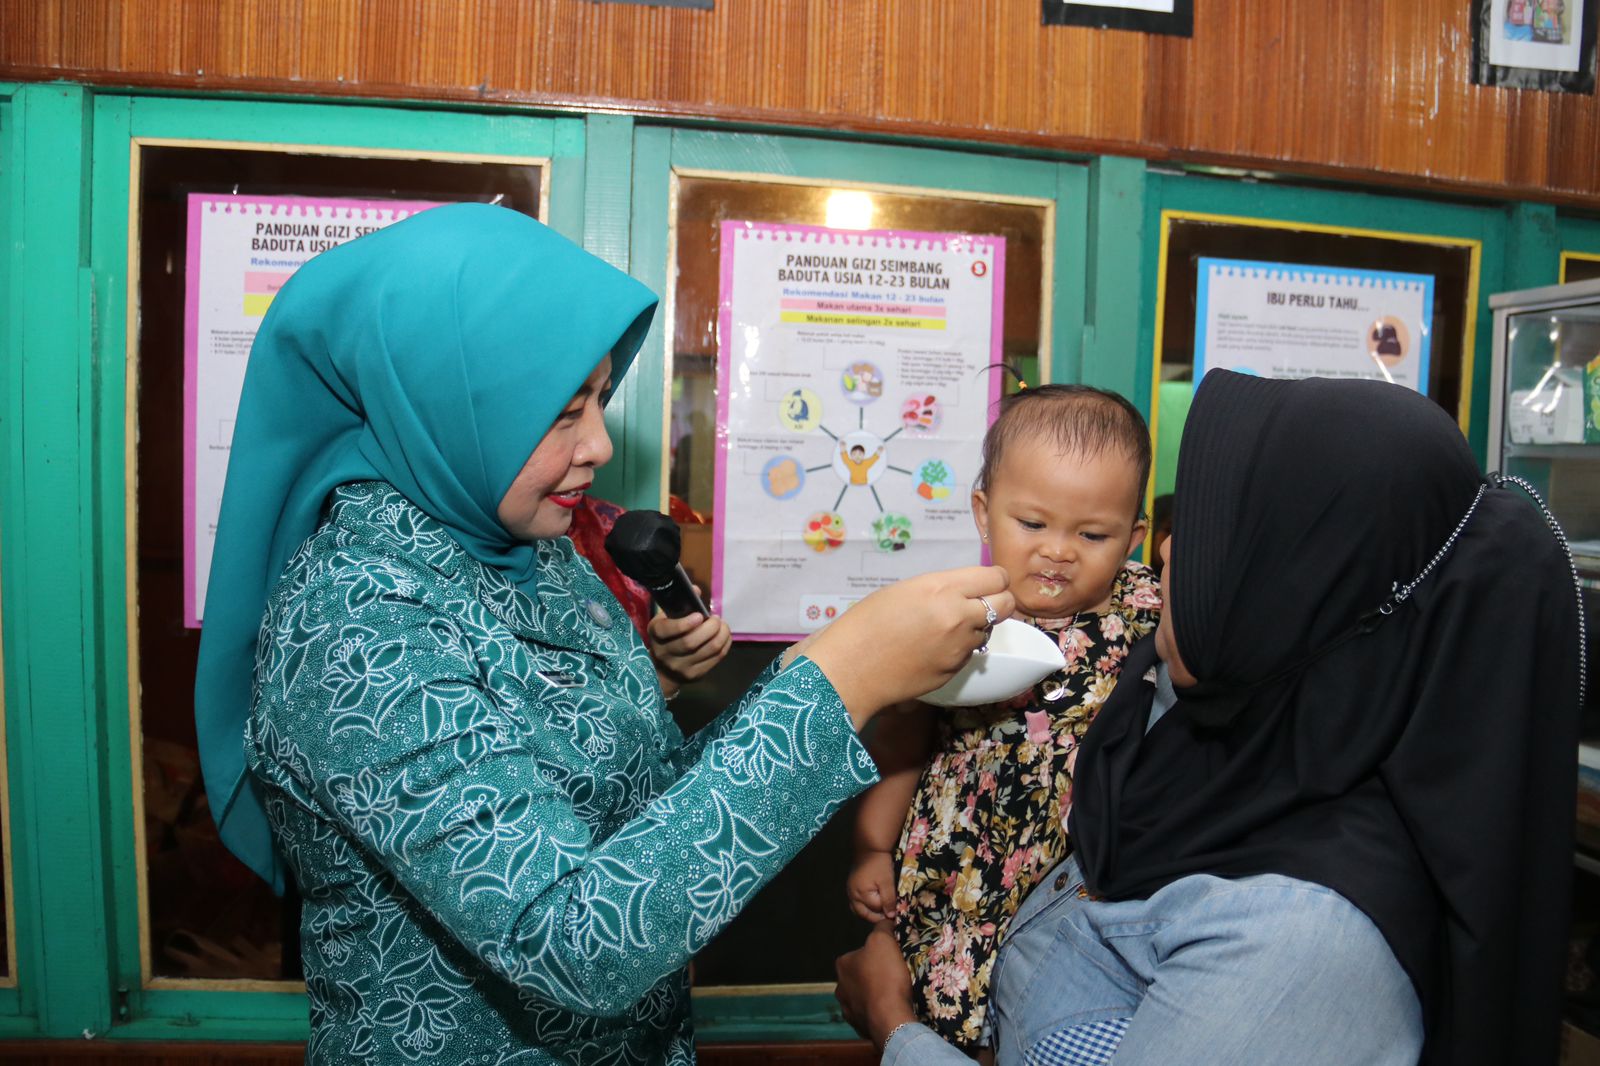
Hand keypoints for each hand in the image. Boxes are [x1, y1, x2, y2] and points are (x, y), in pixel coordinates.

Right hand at [648, 598, 731, 695]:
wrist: (663, 669)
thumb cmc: (668, 636)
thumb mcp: (667, 618)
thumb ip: (681, 604)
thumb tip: (696, 590)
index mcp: (656, 634)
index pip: (667, 630)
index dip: (685, 623)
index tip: (699, 615)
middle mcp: (665, 652)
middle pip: (691, 642)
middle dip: (710, 627)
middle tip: (716, 619)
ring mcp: (680, 667)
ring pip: (708, 650)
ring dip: (721, 635)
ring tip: (723, 626)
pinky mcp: (694, 675)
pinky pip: (716, 658)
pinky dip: (725, 644)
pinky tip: (724, 636)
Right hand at [805, 566, 1012, 726]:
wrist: (850, 669)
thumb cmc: (865, 624)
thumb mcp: (904, 591)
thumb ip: (941, 589)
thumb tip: (965, 593)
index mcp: (941, 588)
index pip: (996, 577)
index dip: (994, 579)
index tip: (986, 583)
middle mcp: (958, 616)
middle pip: (1006, 604)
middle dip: (998, 602)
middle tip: (979, 605)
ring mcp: (959, 647)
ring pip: (989, 631)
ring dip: (976, 628)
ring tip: (945, 630)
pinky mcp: (955, 671)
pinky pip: (969, 654)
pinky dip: (959, 649)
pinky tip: (932, 649)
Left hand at [835, 922, 916, 1049]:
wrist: (890, 1017)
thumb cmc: (885, 976)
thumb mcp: (884, 940)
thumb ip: (881, 928)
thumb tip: (884, 921)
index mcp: (842, 964)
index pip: (859, 953)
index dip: (876, 954)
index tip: (890, 958)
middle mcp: (839, 986)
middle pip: (860, 975)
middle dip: (874, 975)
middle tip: (893, 976)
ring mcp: (847, 1008)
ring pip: (863, 996)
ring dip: (875, 994)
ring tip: (893, 994)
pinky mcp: (857, 1026)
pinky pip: (869, 1014)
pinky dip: (877, 1011)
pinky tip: (889, 1009)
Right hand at [847, 850, 898, 922]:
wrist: (870, 847)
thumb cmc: (880, 863)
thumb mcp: (887, 882)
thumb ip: (889, 899)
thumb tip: (891, 916)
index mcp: (860, 894)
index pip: (875, 910)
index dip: (887, 911)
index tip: (897, 912)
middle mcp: (852, 895)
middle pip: (863, 913)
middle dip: (876, 916)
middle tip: (889, 916)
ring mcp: (850, 890)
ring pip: (858, 909)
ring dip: (869, 912)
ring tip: (882, 911)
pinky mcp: (852, 886)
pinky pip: (856, 902)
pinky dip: (864, 906)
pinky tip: (873, 904)